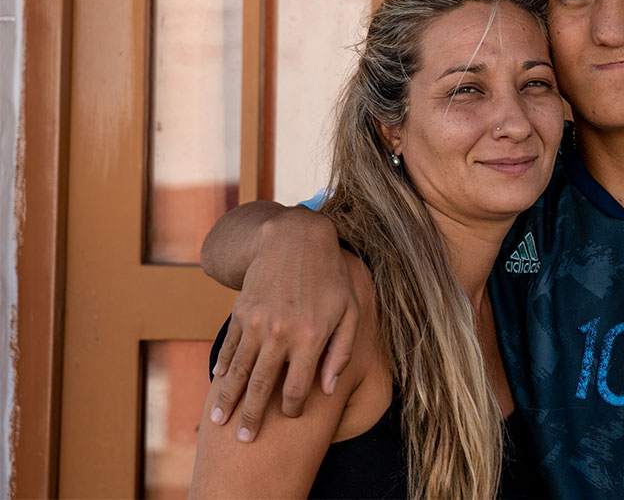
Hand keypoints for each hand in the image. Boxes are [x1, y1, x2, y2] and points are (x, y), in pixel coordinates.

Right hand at [208, 206, 359, 441]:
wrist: (295, 238)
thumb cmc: (331, 278)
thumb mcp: (350, 312)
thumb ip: (341, 352)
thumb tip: (328, 389)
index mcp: (311, 337)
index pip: (296, 388)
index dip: (292, 409)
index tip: (289, 416)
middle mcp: (281, 333)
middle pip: (261, 387)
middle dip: (252, 417)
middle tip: (245, 440)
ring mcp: (256, 323)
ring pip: (238, 371)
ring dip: (227, 399)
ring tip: (219, 420)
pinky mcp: (241, 312)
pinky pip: (229, 346)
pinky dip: (222, 366)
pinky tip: (218, 383)